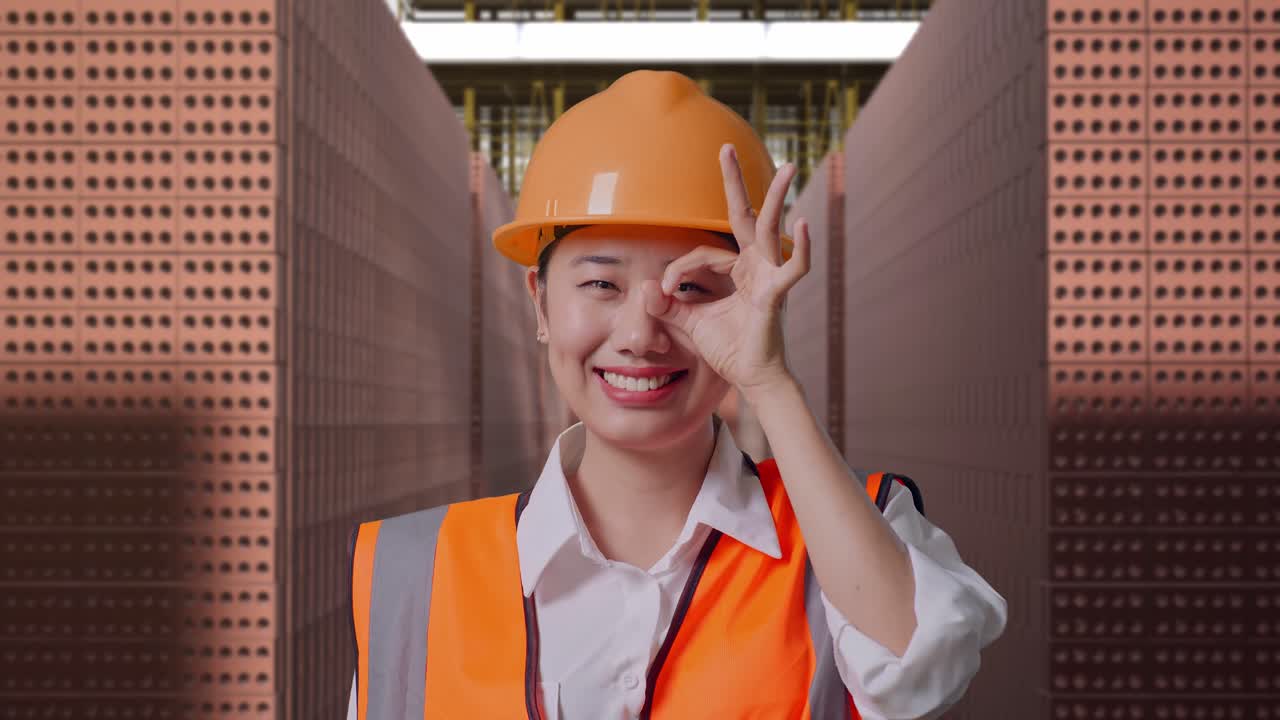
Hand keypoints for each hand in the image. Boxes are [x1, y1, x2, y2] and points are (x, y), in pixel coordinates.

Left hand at [642, 143, 810, 394]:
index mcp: (736, 270)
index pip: (702, 253)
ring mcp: (768, 276)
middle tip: (725, 148)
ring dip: (777, 198)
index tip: (665, 292)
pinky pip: (792, 268)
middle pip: (743, 216)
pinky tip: (801, 224)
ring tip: (789, 169)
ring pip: (769, 229)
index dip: (679, 269)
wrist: (751, 378)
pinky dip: (799, 248)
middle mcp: (755, 266)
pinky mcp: (776, 295)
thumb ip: (669, 305)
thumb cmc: (729, 349)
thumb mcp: (691, 323)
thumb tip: (647, 287)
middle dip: (734, 182)